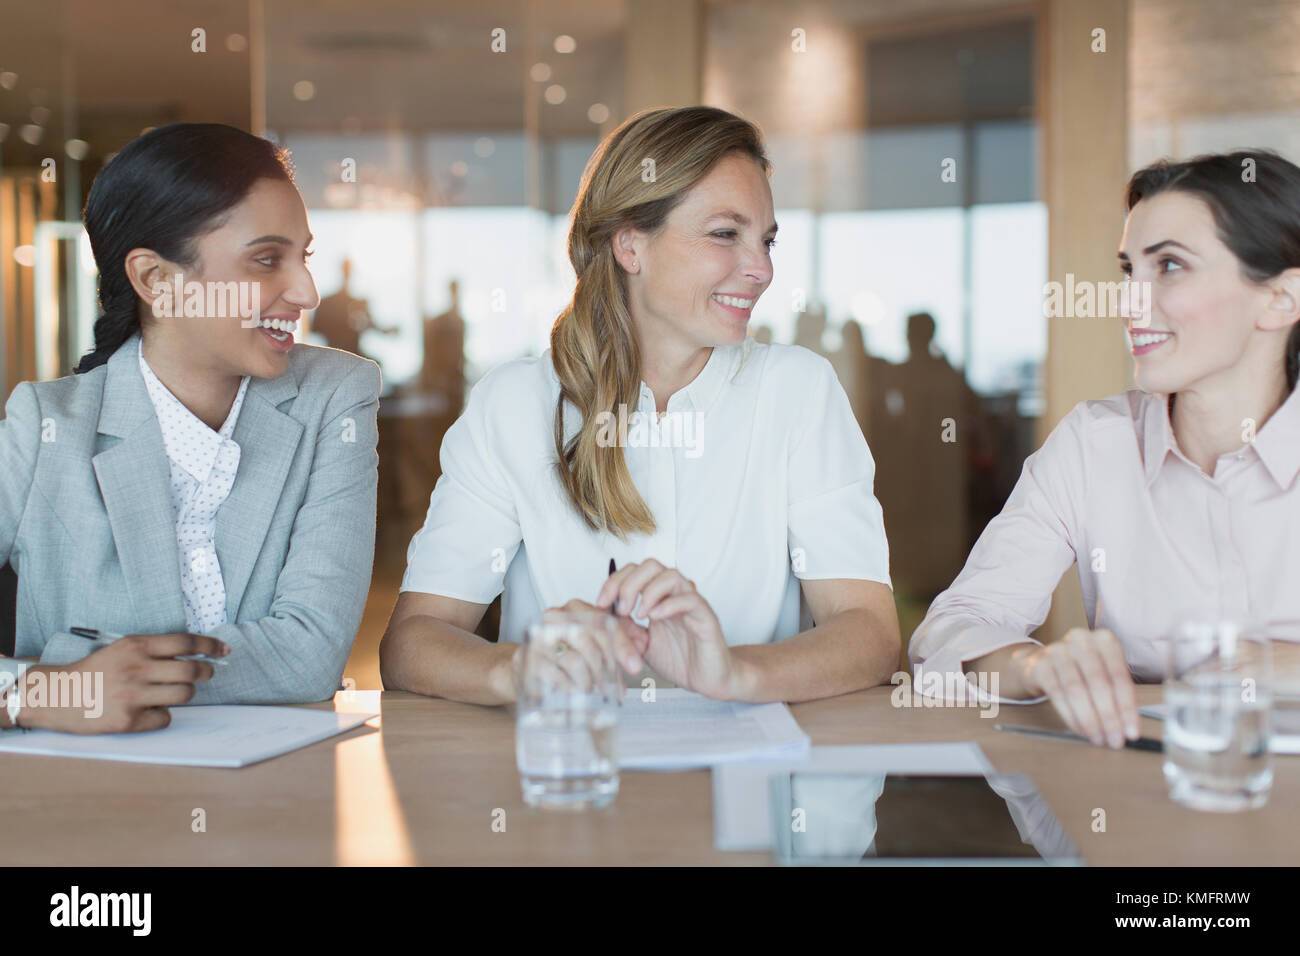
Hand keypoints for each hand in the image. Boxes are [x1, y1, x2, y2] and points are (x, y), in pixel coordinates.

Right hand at [16, 633, 229, 733]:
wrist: (54, 696)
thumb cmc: (94, 671)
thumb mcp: (122, 649)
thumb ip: (155, 650)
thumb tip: (197, 654)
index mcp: (135, 646)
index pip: (186, 642)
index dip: (210, 645)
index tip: (223, 649)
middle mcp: (135, 668)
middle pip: (191, 670)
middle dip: (206, 672)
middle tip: (205, 674)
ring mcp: (132, 695)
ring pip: (184, 695)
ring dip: (185, 694)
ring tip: (169, 693)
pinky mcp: (127, 720)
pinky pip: (165, 718)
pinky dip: (162, 715)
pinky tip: (145, 710)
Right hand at [511, 600, 647, 697]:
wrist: (528, 664)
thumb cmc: (565, 652)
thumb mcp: (595, 644)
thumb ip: (619, 644)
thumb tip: (640, 652)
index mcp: (575, 608)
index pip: (604, 623)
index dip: (623, 646)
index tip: (635, 665)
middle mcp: (555, 618)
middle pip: (590, 640)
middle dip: (606, 667)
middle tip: (613, 686)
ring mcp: (539, 637)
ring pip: (575, 661)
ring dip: (590, 681)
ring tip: (594, 689)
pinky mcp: (529, 659)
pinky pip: (557, 676)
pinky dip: (572, 687)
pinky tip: (576, 690)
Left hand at [595, 559, 740, 699]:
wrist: (706, 680)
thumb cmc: (679, 660)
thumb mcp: (641, 645)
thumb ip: (626, 629)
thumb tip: (605, 616)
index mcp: (657, 598)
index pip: (634, 571)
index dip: (614, 581)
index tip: (601, 603)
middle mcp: (674, 595)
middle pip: (651, 565)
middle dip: (629, 583)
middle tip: (621, 609)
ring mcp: (690, 603)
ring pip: (671, 575)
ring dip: (648, 591)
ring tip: (638, 615)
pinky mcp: (706, 616)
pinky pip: (690, 599)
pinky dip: (669, 605)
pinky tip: (655, 618)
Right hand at [1017, 628, 1139, 747]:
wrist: (1041, 663)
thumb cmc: (1081, 671)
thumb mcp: (1104, 674)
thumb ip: (1118, 698)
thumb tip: (1128, 729)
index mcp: (1105, 640)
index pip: (1119, 677)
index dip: (1127, 708)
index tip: (1131, 732)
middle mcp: (1081, 640)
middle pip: (1099, 683)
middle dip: (1109, 717)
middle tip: (1114, 740)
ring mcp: (1058, 650)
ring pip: (1077, 690)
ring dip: (1089, 720)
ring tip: (1098, 738)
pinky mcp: (1040, 664)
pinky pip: (1057, 694)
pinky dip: (1070, 716)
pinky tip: (1080, 730)